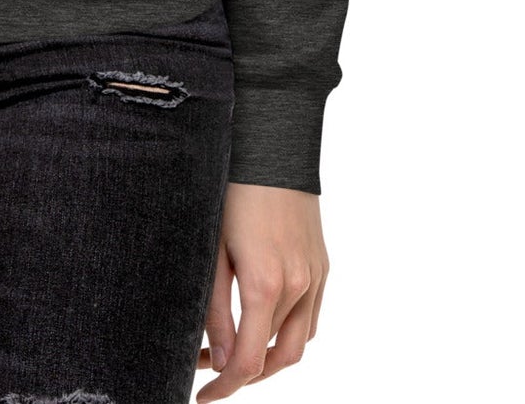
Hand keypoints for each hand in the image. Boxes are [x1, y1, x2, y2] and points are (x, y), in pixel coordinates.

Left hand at [196, 183, 328, 394]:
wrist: (272, 146)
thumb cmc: (232, 192)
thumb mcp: (211, 249)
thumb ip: (215, 309)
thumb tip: (220, 360)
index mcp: (265, 284)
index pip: (248, 362)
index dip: (225, 387)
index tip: (201, 397)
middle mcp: (298, 287)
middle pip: (277, 360)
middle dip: (245, 376)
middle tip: (211, 372)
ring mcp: (316, 276)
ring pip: (299, 342)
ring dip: (269, 357)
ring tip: (234, 351)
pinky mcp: (323, 265)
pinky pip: (311, 317)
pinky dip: (289, 332)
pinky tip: (262, 323)